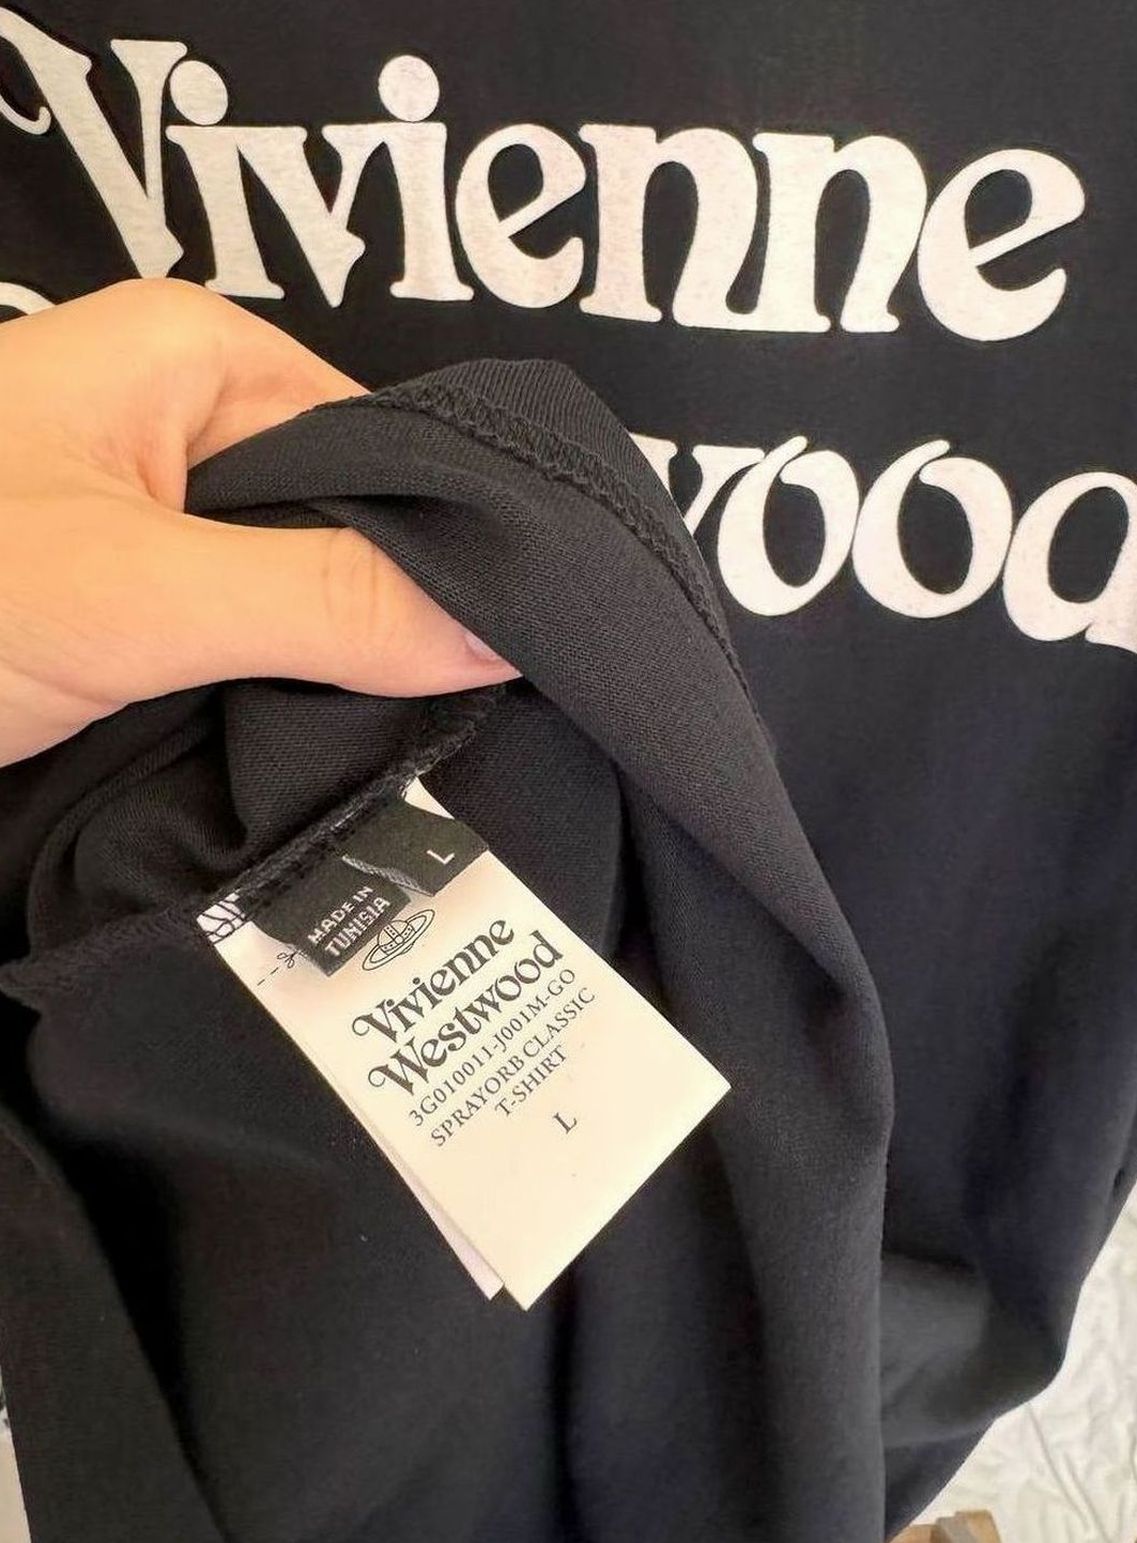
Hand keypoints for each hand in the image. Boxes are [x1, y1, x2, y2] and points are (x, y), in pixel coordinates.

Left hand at [0, 279, 516, 768]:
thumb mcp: (138, 591)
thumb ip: (327, 604)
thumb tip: (501, 633)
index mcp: (194, 356)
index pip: (384, 448)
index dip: (444, 550)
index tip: (505, 651)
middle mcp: (176, 420)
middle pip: (342, 525)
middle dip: (377, 624)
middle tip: (438, 721)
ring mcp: (142, 515)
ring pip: (286, 596)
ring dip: (310, 674)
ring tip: (356, 748)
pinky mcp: (115, 598)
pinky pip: (226, 641)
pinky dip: (248, 699)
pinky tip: (276, 753)